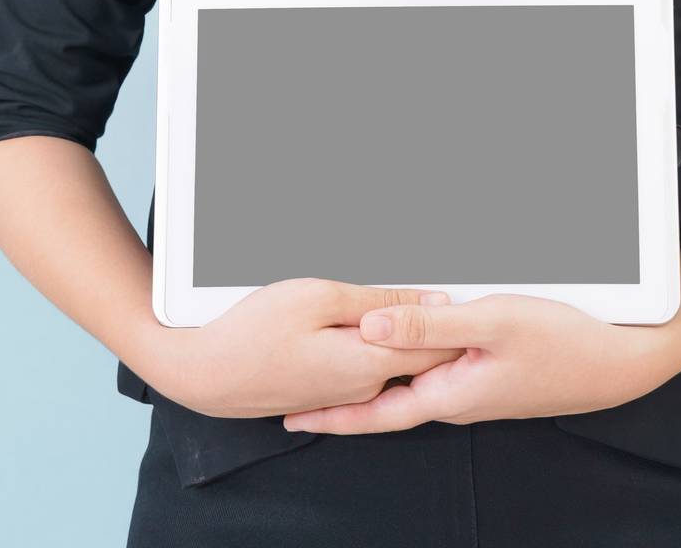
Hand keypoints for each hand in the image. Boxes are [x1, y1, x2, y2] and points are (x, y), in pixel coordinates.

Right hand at [150, 277, 467, 419]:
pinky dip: (379, 343)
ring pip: (392, 360)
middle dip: (439, 324)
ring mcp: (344, 393)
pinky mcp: (326, 391)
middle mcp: (363, 387)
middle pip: (418, 355)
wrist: (205, 373)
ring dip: (407, 332)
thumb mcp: (320, 298)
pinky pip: (367, 367)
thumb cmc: (255, 332)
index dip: (457, 315)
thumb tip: (431, 299)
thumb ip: (379, 300)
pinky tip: (372, 321)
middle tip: (454, 286)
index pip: (436, 345)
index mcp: (369, 363)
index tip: (475, 288)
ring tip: (418, 294)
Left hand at [281, 292, 671, 433]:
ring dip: (375, 376)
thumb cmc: (560, 341)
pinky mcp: (491, 374)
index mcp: (450, 394)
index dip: (332, 414)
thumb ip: (428, 325)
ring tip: (338, 364)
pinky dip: (411, 359)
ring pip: (412, 383)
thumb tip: (369, 328)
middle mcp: (457, 399)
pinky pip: (437, 370)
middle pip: (388, 402)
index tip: (290, 415)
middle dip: (343, 400)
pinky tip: (403, 341)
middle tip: (298, 395)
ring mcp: (475, 388)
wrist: (617, 362)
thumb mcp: (490, 323)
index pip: (376, 413)